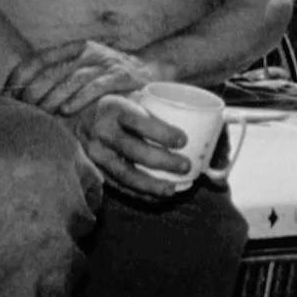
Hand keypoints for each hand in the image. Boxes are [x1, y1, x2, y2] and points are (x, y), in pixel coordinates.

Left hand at [5, 40, 163, 117]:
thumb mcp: (85, 69)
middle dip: (34, 93)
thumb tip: (21, 98)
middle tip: (24, 112)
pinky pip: (97, 86)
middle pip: (52, 71)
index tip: (6, 96)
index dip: (19, 77)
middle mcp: (89, 52)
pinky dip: (80, 98)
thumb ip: (59, 77)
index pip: (37, 59)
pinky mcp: (122, 75)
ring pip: (72, 79)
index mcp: (74, 48)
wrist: (154, 69)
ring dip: (53, 98)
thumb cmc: (111, 77)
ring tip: (41, 114)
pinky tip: (67, 110)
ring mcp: (106, 63)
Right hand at [69, 92, 193, 198]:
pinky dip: (139, 193)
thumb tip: (215, 124)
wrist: (81, 118)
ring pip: (123, 172)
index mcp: (114, 109)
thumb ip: (166, 110)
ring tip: (172, 189)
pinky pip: (118, 186)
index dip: (160, 131)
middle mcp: (101, 131)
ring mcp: (94, 154)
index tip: (184, 140)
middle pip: (132, 149)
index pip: (137, 120)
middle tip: (186, 165)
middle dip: (161, 160)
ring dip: (150, 184)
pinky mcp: (94, 170)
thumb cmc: (122, 109)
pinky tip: (158, 197)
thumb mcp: (136, 100)